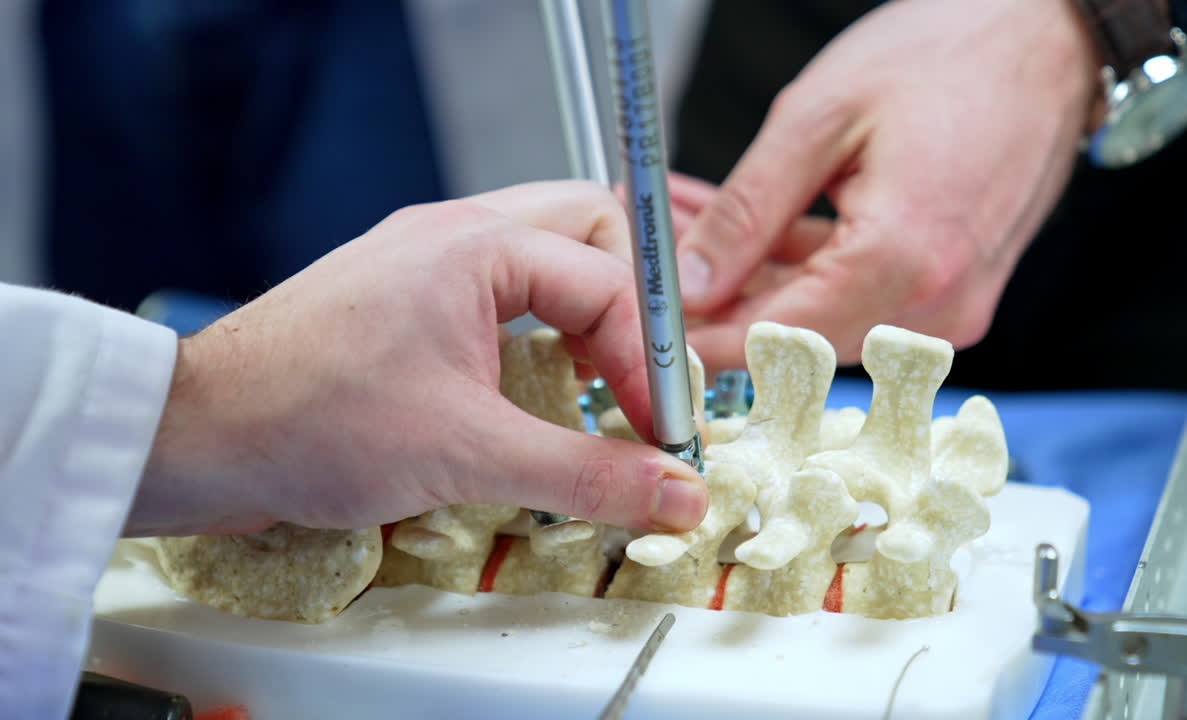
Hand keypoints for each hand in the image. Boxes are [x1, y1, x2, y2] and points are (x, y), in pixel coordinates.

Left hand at [132, 181, 707, 535]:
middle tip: (635, 383)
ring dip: (583, 318)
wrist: (196, 439)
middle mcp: (453, 237)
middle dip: (627, 310)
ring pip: (543, 260)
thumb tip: (672, 493)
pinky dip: (535, 336)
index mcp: (476, 245)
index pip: (609, 281)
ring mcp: (424, 265)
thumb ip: (586, 474)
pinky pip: (500, 295)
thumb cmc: (305, 421)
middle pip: (588, 232)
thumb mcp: (469, 455)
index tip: (660, 434)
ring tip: (592, 386)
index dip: (650, 362)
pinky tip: (529, 391)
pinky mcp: (404, 306)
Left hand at [673, 0, 1097, 372]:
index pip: (770, 338)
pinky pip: (855, 301)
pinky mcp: (952, 293)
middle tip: (658, 258)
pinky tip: (748, 232)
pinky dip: (797, 271)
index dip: (696, 340)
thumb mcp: (818, 117)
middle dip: (716, 304)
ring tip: (694, 226)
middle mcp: (937, 305)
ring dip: (750, 282)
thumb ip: (746, 211)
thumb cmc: (950, 55)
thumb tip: (690, 282)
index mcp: (903, 261)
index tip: (646, 324)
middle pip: (793, 339)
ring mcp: (952, 306)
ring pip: (817, 321)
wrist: (1045, 39)